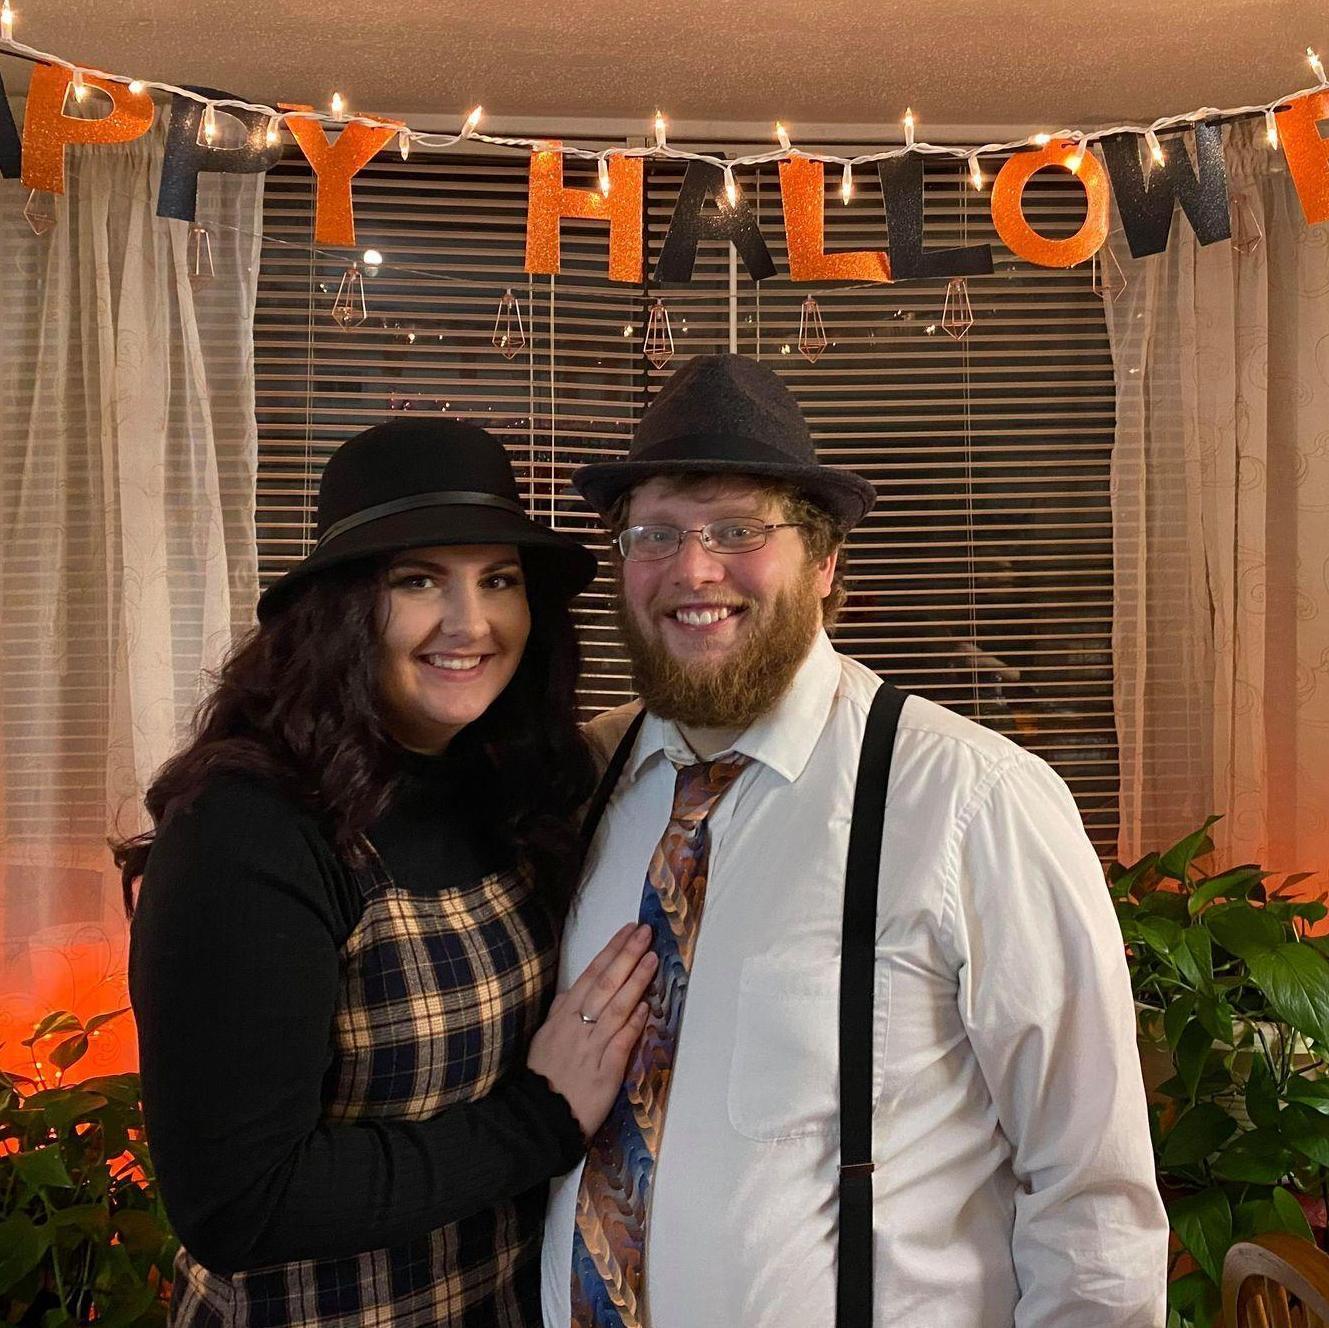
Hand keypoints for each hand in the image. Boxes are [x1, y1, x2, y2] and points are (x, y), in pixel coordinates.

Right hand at [527, 922, 655, 1139]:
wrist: (536, 1118)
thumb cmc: (542, 1077)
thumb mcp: (544, 1037)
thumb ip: (560, 1013)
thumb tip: (572, 992)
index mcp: (562, 1016)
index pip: (590, 974)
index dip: (611, 951)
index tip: (627, 931)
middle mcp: (577, 1026)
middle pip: (605, 984)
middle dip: (627, 955)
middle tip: (645, 933)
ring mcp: (591, 1047)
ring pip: (616, 1008)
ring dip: (636, 981)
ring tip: (652, 959)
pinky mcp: (604, 1072)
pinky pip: (621, 1042)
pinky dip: (634, 1023)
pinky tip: (645, 1006)